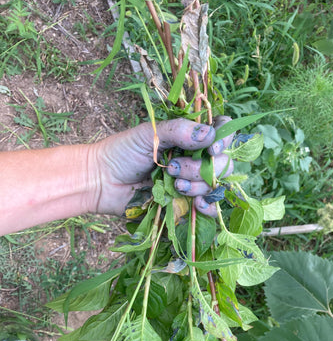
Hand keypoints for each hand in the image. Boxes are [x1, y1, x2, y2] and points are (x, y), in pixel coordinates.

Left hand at [91, 116, 233, 216]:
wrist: (101, 182)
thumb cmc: (122, 152)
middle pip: (223, 163)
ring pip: (216, 186)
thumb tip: (210, 134)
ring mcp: (192, 183)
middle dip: (203, 167)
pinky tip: (196, 204)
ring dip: (198, 186)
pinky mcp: (186, 205)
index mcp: (189, 138)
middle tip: (175, 168)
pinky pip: (210, 209)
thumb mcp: (150, 135)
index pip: (222, 133)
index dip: (224, 140)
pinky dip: (207, 207)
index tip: (211, 148)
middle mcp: (196, 159)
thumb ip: (179, 131)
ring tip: (173, 185)